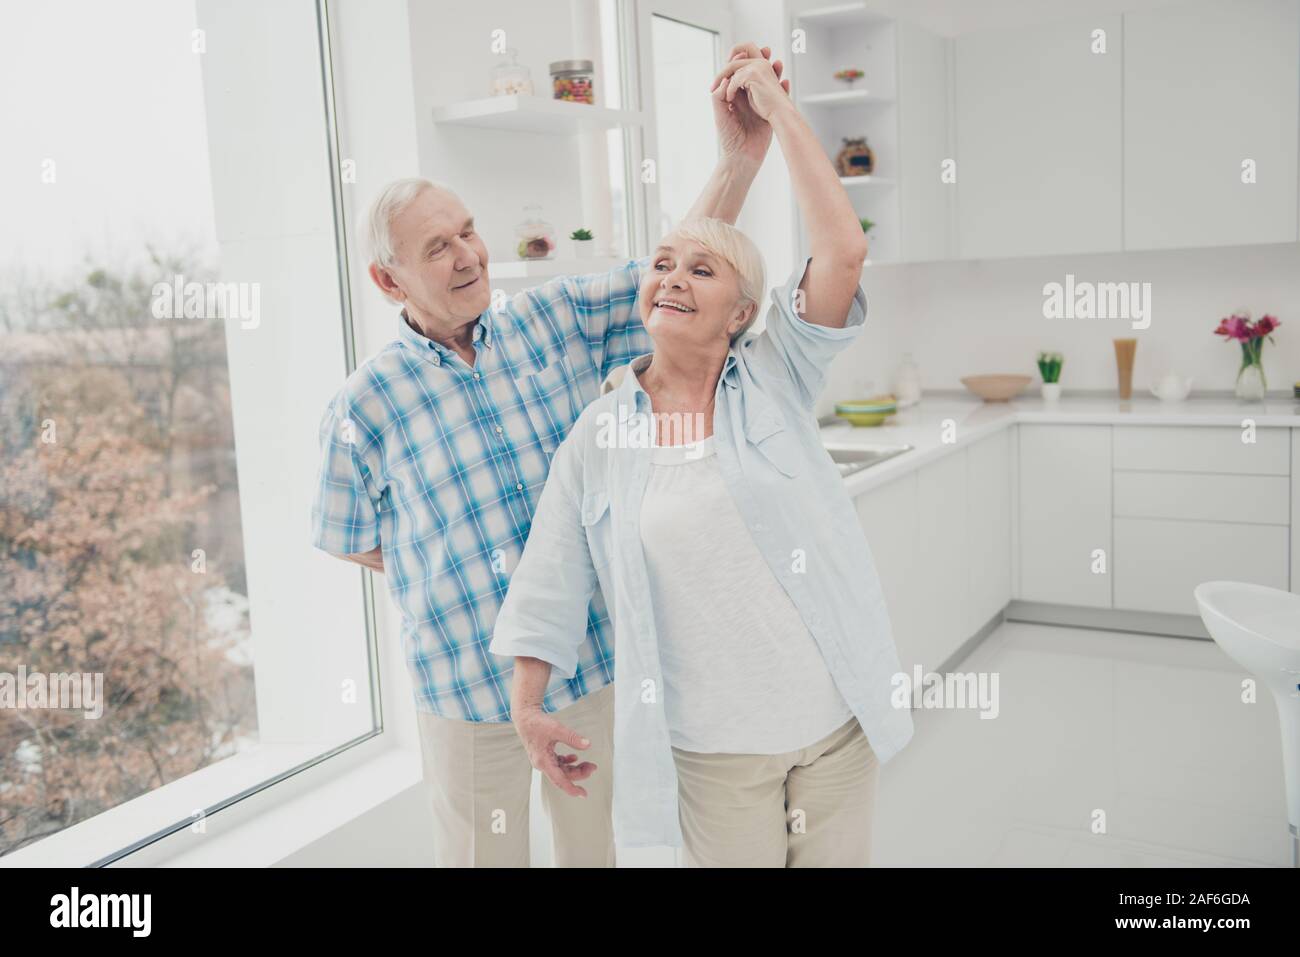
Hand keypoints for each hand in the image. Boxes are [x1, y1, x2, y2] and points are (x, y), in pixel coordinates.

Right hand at [513, 704, 597, 796]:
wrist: (525, 717)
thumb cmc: (537, 723)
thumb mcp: (556, 729)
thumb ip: (572, 737)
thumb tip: (587, 745)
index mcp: (543, 761)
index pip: (559, 780)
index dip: (572, 788)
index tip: (583, 794)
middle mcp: (542, 764)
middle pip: (563, 775)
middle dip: (580, 773)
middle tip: (593, 767)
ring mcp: (543, 760)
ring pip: (562, 770)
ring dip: (575, 768)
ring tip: (588, 764)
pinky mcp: (544, 755)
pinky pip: (558, 764)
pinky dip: (567, 762)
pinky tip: (575, 758)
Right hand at [710, 43, 789, 165]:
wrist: (747, 155)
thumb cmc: (759, 137)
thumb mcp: (768, 111)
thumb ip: (773, 96)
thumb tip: (785, 80)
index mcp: (746, 95)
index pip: (750, 73)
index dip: (759, 62)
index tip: (772, 55)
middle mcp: (735, 95)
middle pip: (737, 70)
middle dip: (747, 58)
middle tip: (761, 51)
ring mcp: (725, 101)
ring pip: (726, 77)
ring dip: (735, 66)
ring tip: (747, 58)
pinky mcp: (718, 109)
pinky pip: (719, 91)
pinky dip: (726, 83)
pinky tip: (738, 77)